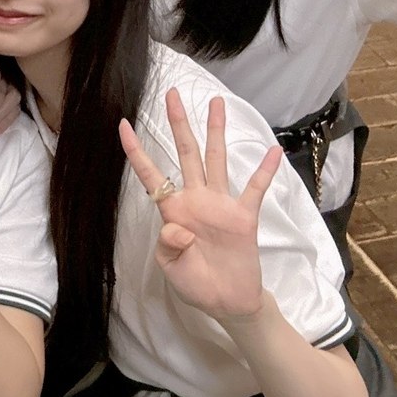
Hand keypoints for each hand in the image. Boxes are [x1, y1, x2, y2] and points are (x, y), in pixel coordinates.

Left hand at [119, 90, 281, 322]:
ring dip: (216, 132)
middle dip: (178, 123)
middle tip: (172, 94)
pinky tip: (273, 150)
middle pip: (185, 153)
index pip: (150, 174)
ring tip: (216, 102)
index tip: (123, 124)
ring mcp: (220, 205)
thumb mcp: (171, 268)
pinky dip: (264, 171)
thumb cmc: (195, 283)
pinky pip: (254, 189)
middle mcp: (195, 199)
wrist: (227, 302)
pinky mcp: (244, 217)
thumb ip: (169, 246)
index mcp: (172, 209)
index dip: (136, 151)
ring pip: (217, 160)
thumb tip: (179, 228)